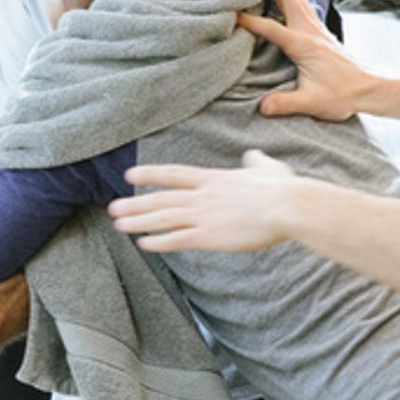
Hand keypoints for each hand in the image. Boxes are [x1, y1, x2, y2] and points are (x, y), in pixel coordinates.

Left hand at [107, 151, 296, 252]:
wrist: (288, 207)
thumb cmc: (282, 189)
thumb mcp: (266, 168)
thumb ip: (254, 163)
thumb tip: (252, 155)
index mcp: (213, 179)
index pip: (174, 174)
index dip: (150, 174)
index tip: (130, 175)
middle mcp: (202, 195)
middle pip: (161, 198)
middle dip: (135, 203)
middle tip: (112, 207)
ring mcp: (203, 215)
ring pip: (163, 217)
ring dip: (138, 221)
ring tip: (118, 223)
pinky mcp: (209, 235)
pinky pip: (177, 239)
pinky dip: (158, 242)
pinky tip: (143, 244)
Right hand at [239, 0, 369, 119]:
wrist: (369, 89)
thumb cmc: (342, 95)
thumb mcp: (312, 103)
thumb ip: (285, 103)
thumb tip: (262, 107)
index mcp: (303, 44)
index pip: (270, 27)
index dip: (249, 20)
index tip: (229, 13)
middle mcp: (310, 31)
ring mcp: (317, 29)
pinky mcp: (321, 32)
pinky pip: (303, 6)